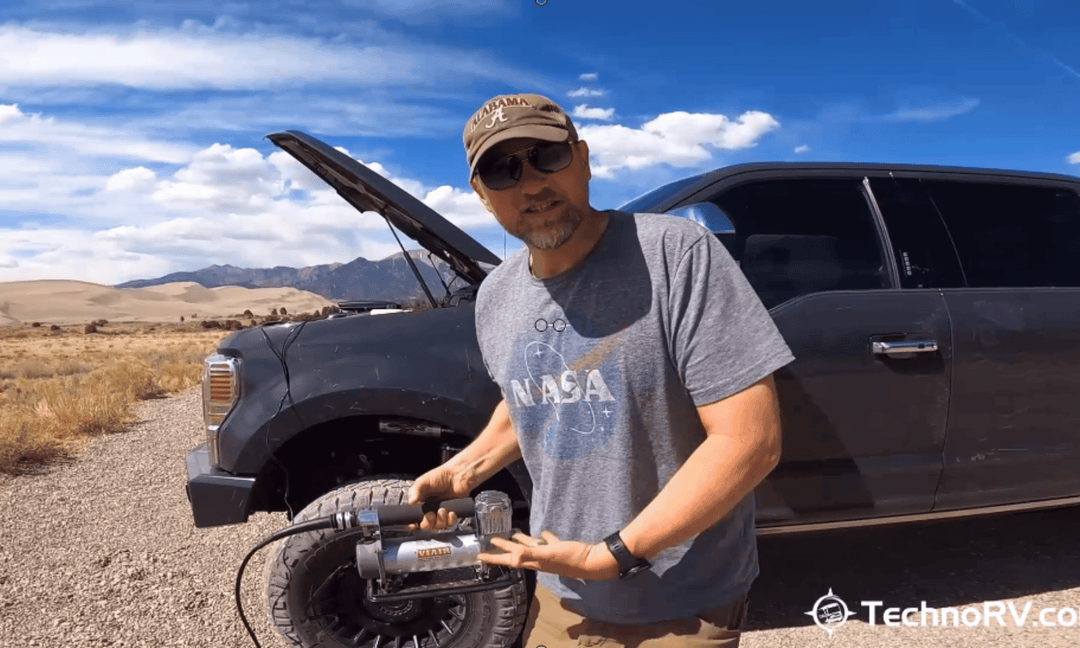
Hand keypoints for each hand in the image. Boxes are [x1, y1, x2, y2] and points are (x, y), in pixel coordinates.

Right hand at [406, 466, 471, 530]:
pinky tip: (451, 512)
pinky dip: (450, 520)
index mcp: (419, 502)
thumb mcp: (424, 481)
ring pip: (437, 526)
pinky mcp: (450, 514)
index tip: (414, 525)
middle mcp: (429, 509)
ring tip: (443, 510)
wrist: (459, 475)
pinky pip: (449, 524)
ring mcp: (440, 512)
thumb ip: (415, 490)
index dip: (412, 524)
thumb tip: (411, 502)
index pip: (412, 518)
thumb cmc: (442, 476)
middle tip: (431, 515)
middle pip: (425, 525)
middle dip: (428, 523)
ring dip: (440, 520)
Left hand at [479, 530, 619, 579]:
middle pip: (517, 553)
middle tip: (492, 541)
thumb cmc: (572, 558)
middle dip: (504, 547)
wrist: (594, 562)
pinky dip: (544, 538)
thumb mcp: (550, 554)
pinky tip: (543, 533)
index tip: (480, 556)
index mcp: (535, 561)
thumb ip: (532, 553)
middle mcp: (540, 560)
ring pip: (532, 548)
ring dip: (522, 542)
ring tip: (514, 534)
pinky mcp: (561, 549)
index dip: (494, 557)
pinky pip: (548, 543)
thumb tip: (514, 554)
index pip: (509, 559)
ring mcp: (550, 555)